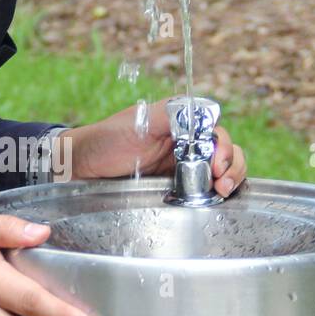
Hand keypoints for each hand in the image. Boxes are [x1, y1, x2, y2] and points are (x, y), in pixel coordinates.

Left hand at [60, 101, 245, 196]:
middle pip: (226, 152)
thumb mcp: (139, 121)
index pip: (218, 131)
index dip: (224, 146)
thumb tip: (204, 114)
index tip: (217, 162)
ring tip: (221, 192)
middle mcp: (187, 144)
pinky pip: (203, 192)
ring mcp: (183, 169)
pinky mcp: (176, 191)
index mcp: (182, 123)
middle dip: (232, 166)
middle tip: (222, 181)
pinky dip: (214, 196)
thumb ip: (172, 114)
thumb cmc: (107, 140)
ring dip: (230, 180)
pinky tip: (213, 201)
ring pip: (221, 173)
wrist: (82, 168)